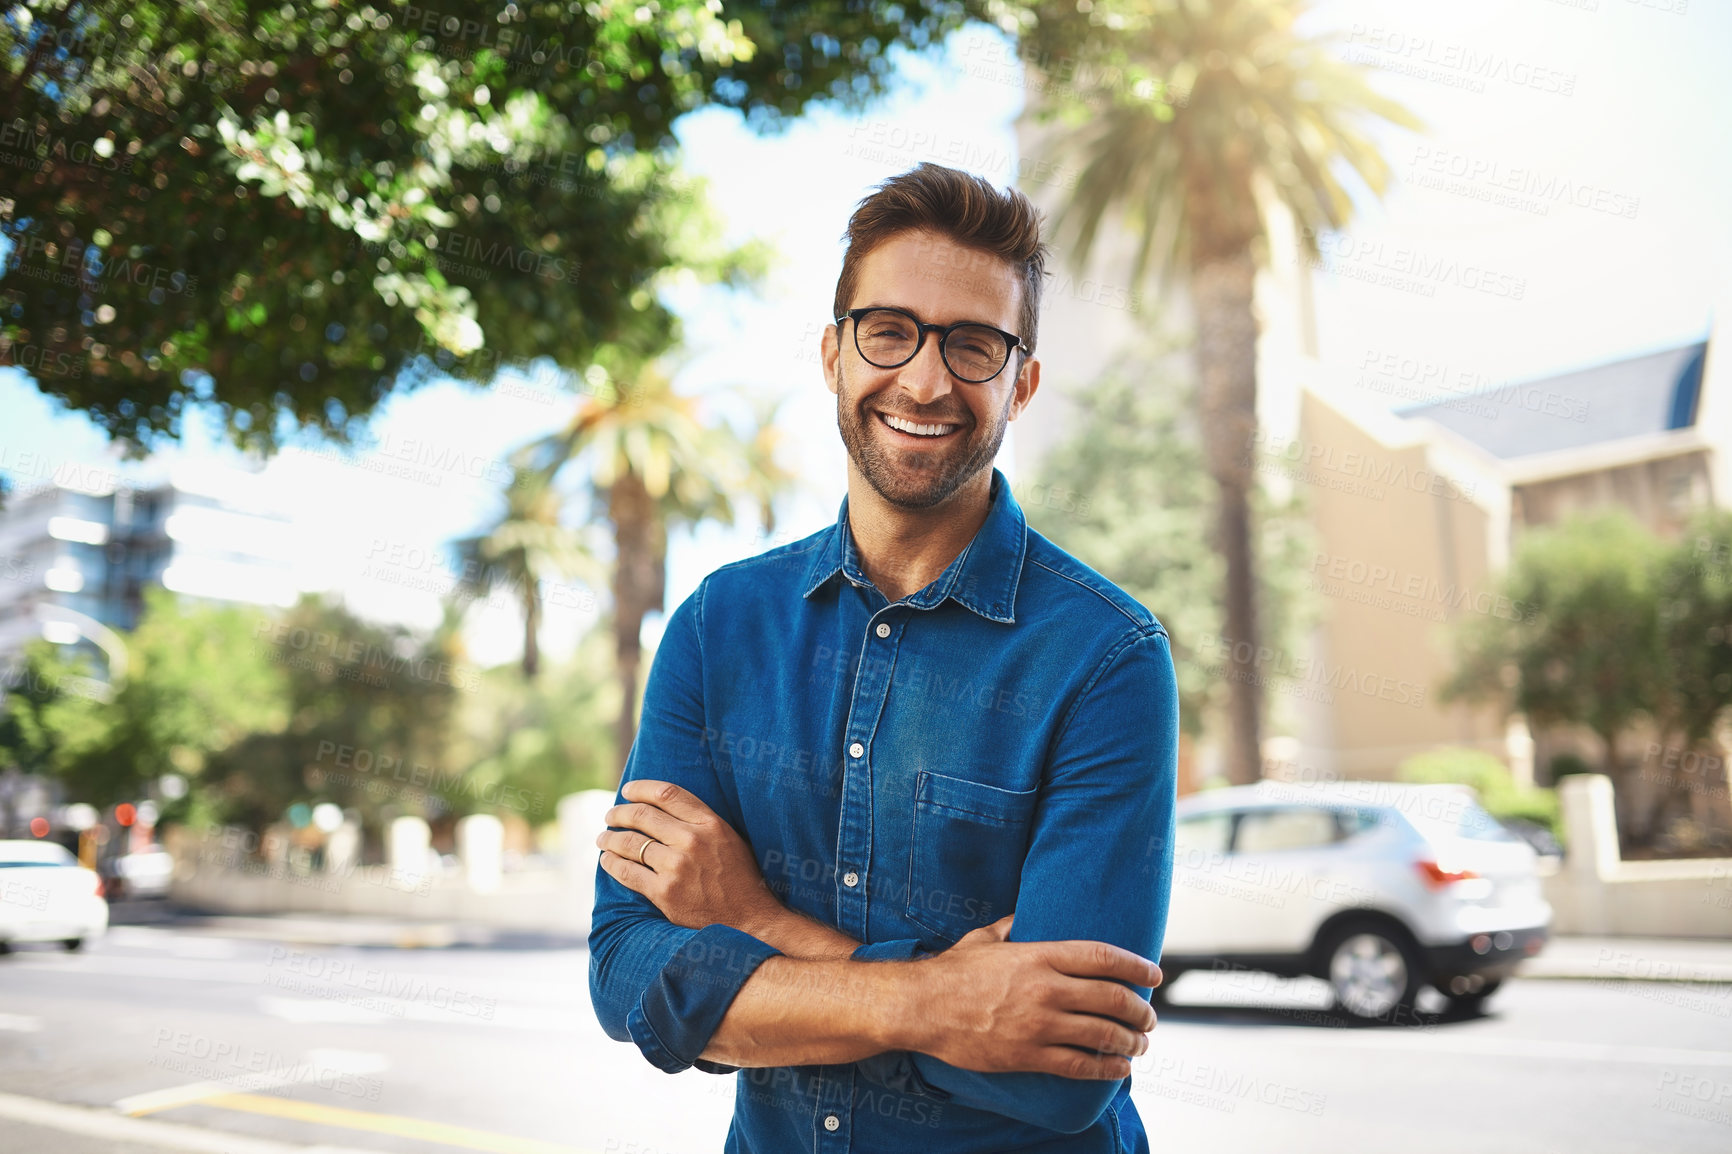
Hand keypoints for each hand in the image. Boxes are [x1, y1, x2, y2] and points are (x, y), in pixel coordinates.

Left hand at [596, 780, 781, 932]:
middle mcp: (691, 841)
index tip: (628, 791)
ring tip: (603, 837)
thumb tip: (666, 809)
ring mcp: (676, 867)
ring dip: (610, 838)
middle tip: (610, 815)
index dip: (641, 789)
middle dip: (620, 813)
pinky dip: (612, 864)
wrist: (749, 921)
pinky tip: (607, 861)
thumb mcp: (730, 840)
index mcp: (710, 824)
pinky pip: (628, 873)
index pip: (667, 794)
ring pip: (631, 843)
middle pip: (643, 816)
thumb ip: (702, 822)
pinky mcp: (664, 893)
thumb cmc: (741, 879)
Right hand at [901, 935, 1160, 1080]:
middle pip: (1112, 998)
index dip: (1136, 965)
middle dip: (1140, 1010)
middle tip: (1149, 1016)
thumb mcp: (984, 937)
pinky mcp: (1027, 1055)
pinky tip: (1119, 1068)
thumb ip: (1011, 925)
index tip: (1154, 974)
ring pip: (1102, 1035)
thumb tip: (1024, 916)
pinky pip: (1079, 1065)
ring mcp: (1038, 1025)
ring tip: (1140, 1043)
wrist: (921, 1007)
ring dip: (1130, 1041)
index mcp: (1038, 956)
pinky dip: (1106, 1068)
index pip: (1103, 958)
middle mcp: (1045, 989)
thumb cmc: (951, 971)